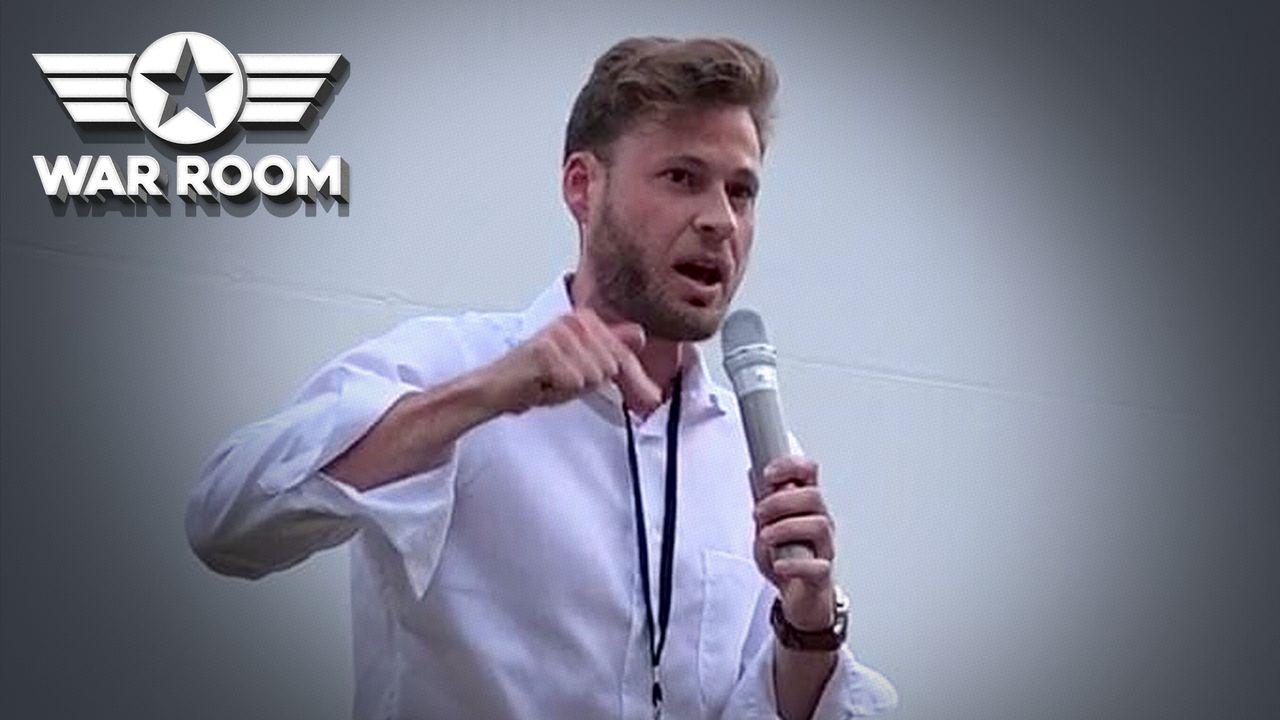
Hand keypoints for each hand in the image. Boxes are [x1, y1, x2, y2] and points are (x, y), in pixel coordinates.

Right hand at [482, 308, 662, 415]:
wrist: (498, 388)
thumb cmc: (537, 378)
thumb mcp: (584, 366)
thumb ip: (612, 351)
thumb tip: (641, 336)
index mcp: (584, 320)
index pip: (624, 353)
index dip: (638, 381)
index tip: (651, 399)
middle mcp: (574, 321)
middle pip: (612, 366)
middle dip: (595, 385)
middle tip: (563, 384)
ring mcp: (560, 334)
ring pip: (595, 376)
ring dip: (573, 388)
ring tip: (551, 382)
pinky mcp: (546, 350)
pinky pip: (575, 382)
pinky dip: (560, 391)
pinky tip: (543, 383)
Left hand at [752, 456, 836, 630]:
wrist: (798, 597)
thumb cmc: (787, 558)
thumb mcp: (768, 525)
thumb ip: (764, 501)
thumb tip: (753, 473)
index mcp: (807, 506)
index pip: (809, 472)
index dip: (791, 466)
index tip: (768, 474)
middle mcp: (820, 522)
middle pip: (813, 496)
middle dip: (780, 501)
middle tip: (759, 513)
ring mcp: (824, 548)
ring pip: (818, 526)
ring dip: (785, 528)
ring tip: (766, 538)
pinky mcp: (822, 575)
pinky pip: (817, 566)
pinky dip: (795, 565)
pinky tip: (779, 565)